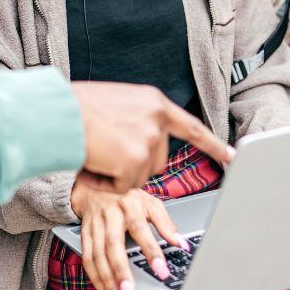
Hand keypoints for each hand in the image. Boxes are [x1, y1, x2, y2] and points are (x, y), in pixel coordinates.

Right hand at [71, 82, 232, 192]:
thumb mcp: (117, 103)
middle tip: (107, 147)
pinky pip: (125, 187)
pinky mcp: (135, 160)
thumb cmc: (75, 109)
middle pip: (158, 161)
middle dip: (134, 163)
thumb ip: (138, 118)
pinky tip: (95, 162)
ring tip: (98, 150)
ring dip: (119, 173)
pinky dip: (108, 183)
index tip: (234, 157)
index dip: (214, 145)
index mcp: (154, 102)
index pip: (192, 128)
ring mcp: (148, 139)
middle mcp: (157, 119)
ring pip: (141, 176)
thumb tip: (147, 140)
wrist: (55, 113)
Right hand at [71, 175, 187, 289]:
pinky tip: (102, 287)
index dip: (151, 251)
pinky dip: (93, 273)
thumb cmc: (127, 195)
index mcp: (129, 204)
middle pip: (113, 244)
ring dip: (105, 276)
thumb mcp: (149, 202)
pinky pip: (87, 255)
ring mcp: (95, 223)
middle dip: (121, 270)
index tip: (162, 271)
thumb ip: (166, 223)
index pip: (141, 229)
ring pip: (97, 252)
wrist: (96, 181)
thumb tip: (182, 243)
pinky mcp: (84, 231)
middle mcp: (110, 213)